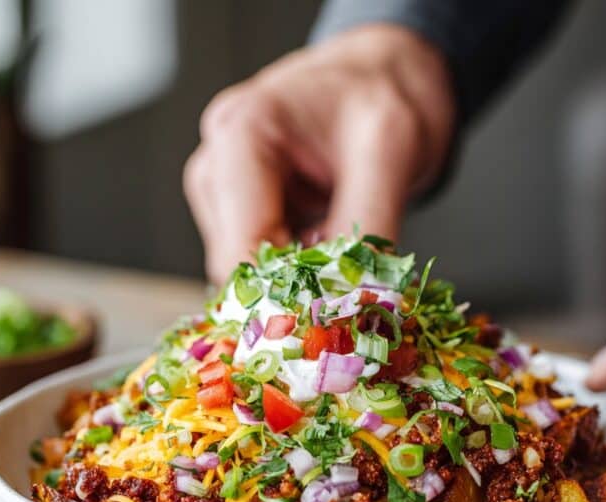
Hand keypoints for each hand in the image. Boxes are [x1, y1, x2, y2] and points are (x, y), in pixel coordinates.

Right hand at [183, 24, 455, 284]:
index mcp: (240, 135)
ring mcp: (223, 191)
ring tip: (340, 246)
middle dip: (290, 292)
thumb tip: (352, 306)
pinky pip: (259, 263)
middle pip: (237, 268)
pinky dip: (295, 272)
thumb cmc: (382, 95)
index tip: (331, 321)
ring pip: (247, 273)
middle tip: (346, 288)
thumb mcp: (388, 153)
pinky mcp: (239, 211)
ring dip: (295, 282)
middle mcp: (217, 165)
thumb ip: (365, 232)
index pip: (240, 251)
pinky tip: (325, 246)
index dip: (283, 299)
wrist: (382, 76)